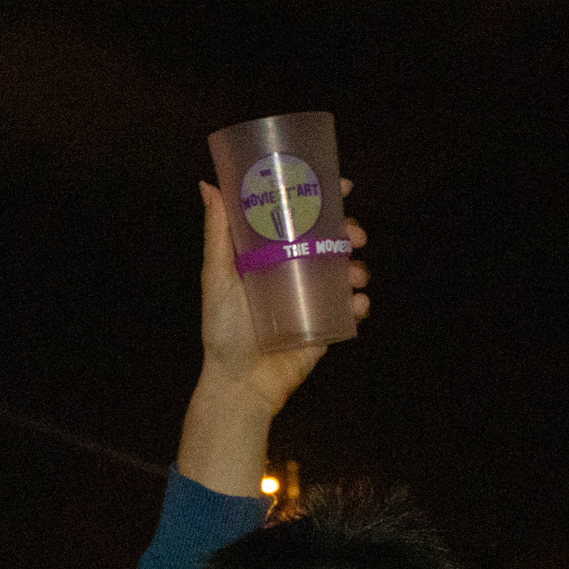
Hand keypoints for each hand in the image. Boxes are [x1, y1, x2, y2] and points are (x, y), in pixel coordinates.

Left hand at [175, 178, 369, 495]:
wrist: (241, 384)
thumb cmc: (223, 330)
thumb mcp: (217, 277)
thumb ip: (217, 233)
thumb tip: (208, 184)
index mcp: (271, 254)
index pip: (301, 218)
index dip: (324, 198)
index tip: (343, 185)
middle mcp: (295, 271)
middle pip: (332, 241)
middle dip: (350, 232)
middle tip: (354, 235)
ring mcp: (313, 299)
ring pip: (347, 272)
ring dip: (358, 267)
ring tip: (354, 275)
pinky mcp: (326, 326)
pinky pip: (351, 310)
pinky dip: (360, 303)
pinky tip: (357, 303)